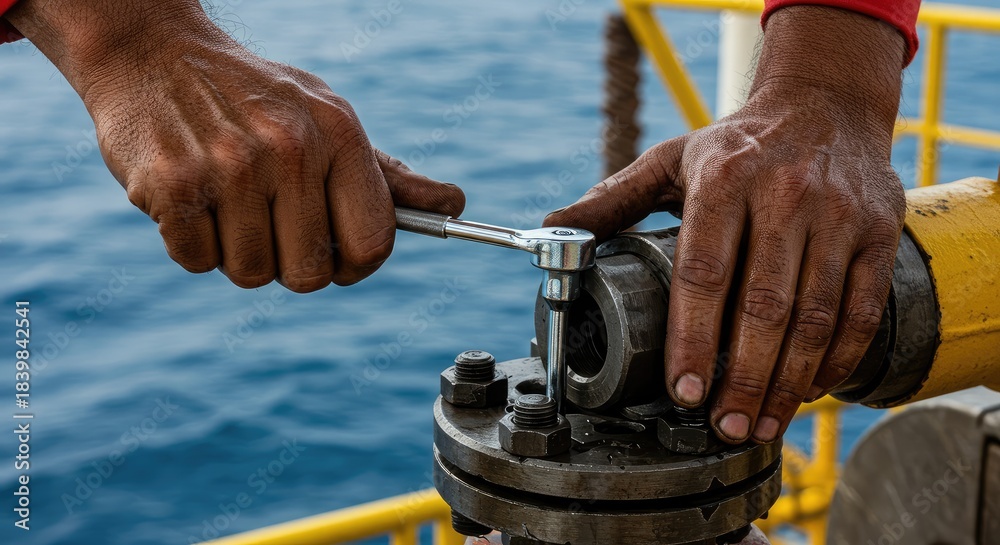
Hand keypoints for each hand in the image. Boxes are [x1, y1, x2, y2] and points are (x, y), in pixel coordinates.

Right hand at [7, 0, 463, 291]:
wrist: (154, 52)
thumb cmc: (257, 97)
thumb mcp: (329, 119)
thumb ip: (389, 176)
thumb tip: (453, 205)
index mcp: (339, 134)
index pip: (373, 243)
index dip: (355, 264)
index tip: (336, 256)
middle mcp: (290, 149)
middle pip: (310, 275)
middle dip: (289, 262)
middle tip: (269, 221)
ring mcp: (229, 167)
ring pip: (252, 273)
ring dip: (238, 252)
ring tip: (227, 201)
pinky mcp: (171, 185)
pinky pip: (196, 262)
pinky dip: (192, 244)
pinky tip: (191, 197)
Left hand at [545, 6, 906, 442]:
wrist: (825, 103)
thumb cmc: (736, 144)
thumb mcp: (669, 160)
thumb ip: (612, 200)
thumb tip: (549, 230)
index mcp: (723, 180)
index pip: (703, 273)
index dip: (691, 339)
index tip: (684, 391)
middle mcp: (785, 194)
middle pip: (764, 306)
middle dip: (743, 379)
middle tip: (725, 427)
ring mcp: (839, 214)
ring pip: (816, 316)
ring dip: (789, 382)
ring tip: (764, 424)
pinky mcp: (879, 231)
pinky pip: (863, 310)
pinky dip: (838, 359)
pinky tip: (812, 390)